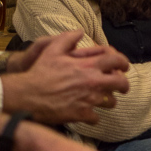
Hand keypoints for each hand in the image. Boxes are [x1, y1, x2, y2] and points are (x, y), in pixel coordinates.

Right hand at [2, 30, 130, 124]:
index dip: (123, 63)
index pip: (116, 60)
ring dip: (109, 101)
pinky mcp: (82, 114)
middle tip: (121, 86)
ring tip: (103, 100)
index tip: (123, 67)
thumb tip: (80, 32)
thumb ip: (67, 38)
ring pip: (111, 102)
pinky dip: (93, 116)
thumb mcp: (51, 50)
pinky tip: (87, 113)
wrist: (27, 95)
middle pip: (121, 83)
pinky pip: (96, 118)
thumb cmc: (39, 73)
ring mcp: (89, 99)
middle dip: (124, 85)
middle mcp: (93, 82)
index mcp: (88, 66)